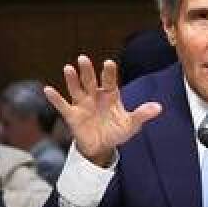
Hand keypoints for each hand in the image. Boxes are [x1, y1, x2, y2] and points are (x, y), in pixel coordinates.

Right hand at [43, 55, 161, 166]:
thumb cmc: (116, 131)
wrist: (101, 147)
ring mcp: (82, 104)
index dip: (108, 73)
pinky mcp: (72, 115)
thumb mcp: (131, 125)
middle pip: (90, 81)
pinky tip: (48, 90)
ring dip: (72, 80)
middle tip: (83, 59)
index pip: (109, 81)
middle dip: (87, 71)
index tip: (108, 63)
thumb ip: (142, 114)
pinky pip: (63, 106)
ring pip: (76, 89)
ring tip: (68, 68)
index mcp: (110, 95)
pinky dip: (55, 99)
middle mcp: (95, 96)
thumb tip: (159, 108)